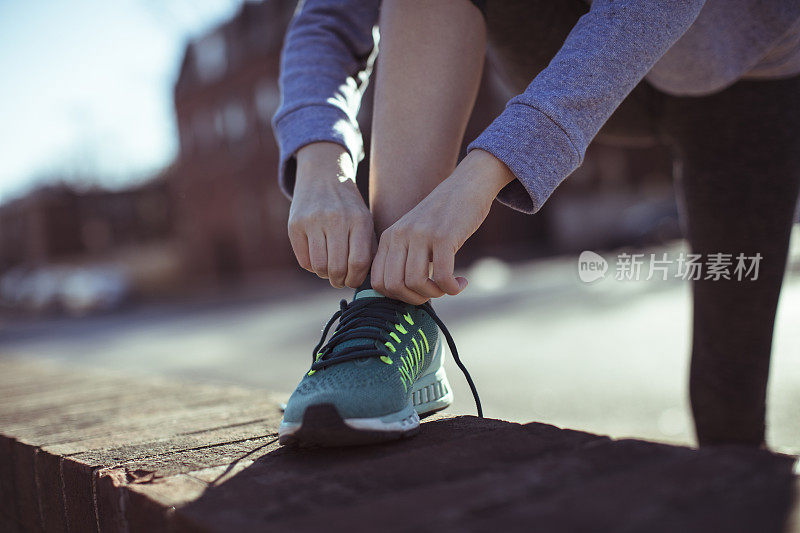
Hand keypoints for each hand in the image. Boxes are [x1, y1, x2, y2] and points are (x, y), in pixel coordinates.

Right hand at [288, 142, 375, 287]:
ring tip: (329, 272)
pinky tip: (318, 259)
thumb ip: (368, 249)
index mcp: (359, 220)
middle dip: (340, 281)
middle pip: (338, 267)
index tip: (354, 281)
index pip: (359, 262)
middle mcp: (336, 219)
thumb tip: (367, 282)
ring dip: (325, 275)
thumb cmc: (349, 208)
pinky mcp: (295, 225)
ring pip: (319, 266)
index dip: (356, 279)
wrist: (323, 177)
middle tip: (340, 281)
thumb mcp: (365, 221)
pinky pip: (304, 260)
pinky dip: (312, 267)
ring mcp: (314, 221)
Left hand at [371, 149, 514, 303]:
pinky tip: (462, 283)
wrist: (467, 186)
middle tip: (435, 293)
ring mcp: (421, 235)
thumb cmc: (443, 217)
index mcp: (389, 237)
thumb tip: (402, 296)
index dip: (397, 297)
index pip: (377, 283)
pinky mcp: (443, 236)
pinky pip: (442, 277)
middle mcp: (400, 235)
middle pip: (394, 287)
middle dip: (415, 299)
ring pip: (416, 283)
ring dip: (435, 294)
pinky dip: (453, 288)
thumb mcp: (414, 234)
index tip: (418, 293)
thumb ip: (404, 258)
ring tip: (448, 287)